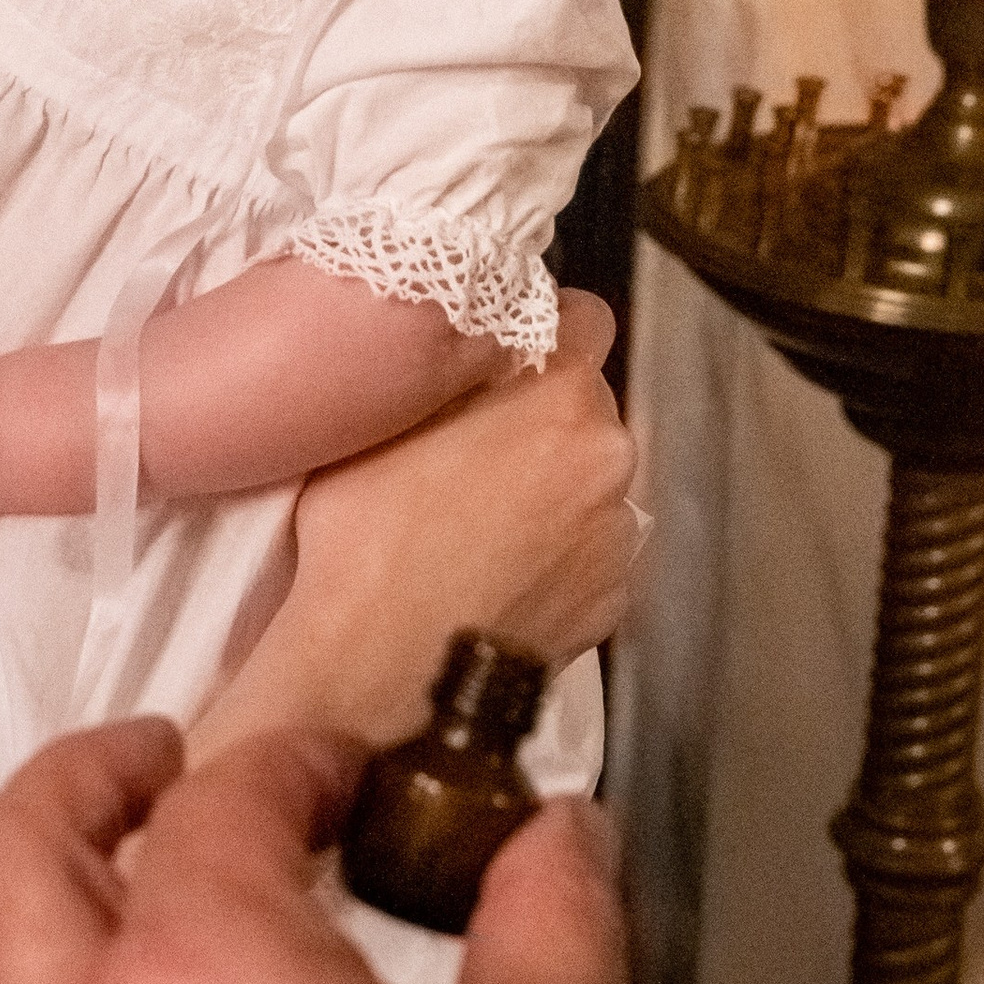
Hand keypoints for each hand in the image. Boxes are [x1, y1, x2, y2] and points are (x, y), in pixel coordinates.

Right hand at [195, 290, 642, 757]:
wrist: (378, 666)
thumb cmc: (366, 536)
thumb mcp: (385, 418)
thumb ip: (453, 376)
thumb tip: (476, 358)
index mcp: (559, 394)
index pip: (587, 317)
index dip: (548, 332)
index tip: (511, 360)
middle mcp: (609, 455)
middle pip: (587, 408)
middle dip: (544, 421)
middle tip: (479, 454)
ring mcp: (617, 534)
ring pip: (592, 484)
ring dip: (557, 492)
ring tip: (487, 529)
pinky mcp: (613, 600)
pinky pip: (591, 555)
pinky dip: (560, 558)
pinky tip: (501, 577)